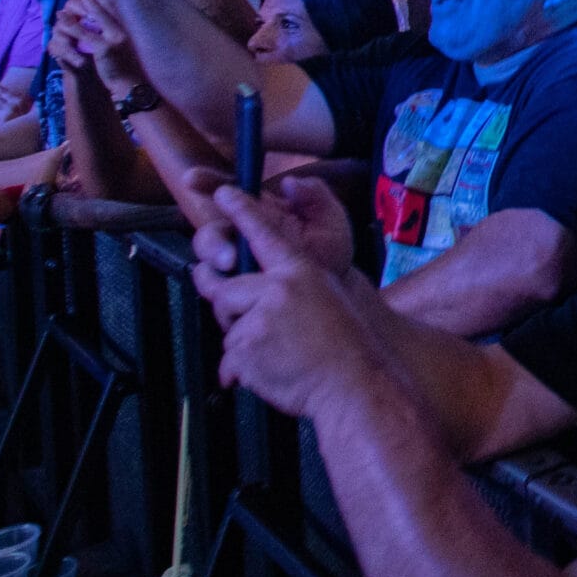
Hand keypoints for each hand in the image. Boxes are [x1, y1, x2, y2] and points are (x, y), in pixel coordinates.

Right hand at [185, 169, 353, 285]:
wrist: (334, 291)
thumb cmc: (330, 253)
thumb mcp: (331, 220)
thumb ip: (317, 196)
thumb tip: (291, 182)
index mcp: (262, 211)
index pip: (231, 193)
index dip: (208, 182)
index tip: (192, 179)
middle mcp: (242, 233)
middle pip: (211, 229)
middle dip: (212, 239)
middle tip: (228, 255)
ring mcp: (236, 260)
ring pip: (206, 255)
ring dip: (212, 259)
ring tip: (230, 267)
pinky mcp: (233, 285)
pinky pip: (211, 283)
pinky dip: (212, 284)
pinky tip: (225, 288)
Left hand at [192, 185, 382, 418]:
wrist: (354, 384)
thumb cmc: (346, 347)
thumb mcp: (326, 300)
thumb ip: (287, 290)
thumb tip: (251, 293)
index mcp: (301, 270)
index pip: (263, 233)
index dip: (240, 210)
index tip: (222, 192)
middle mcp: (277, 288)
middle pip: (225, 288)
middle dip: (225, 306)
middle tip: (233, 315)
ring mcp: (259, 319)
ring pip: (228, 327)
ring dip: (242, 343)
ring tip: (275, 354)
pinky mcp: (246, 348)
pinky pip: (229, 357)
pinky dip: (243, 368)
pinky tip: (272, 371)